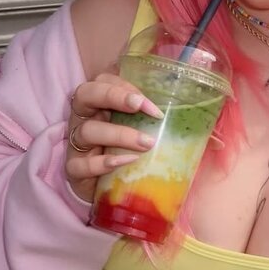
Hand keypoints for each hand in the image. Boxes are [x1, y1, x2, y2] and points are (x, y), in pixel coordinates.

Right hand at [64, 74, 163, 203]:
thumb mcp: (137, 129)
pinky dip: (104, 163)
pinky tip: (126, 162)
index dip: (125, 86)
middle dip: (113, 96)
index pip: (103, 80)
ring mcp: (76, 144)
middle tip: (139, 106)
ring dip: (119, 134)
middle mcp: (84, 118)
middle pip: (85, 94)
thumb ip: (153, 118)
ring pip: (87, 131)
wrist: (106, 189)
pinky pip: (81, 164)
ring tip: (146, 143)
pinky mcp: (73, 169)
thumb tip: (194, 112)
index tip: (152, 104)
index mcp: (99, 103)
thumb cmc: (124, 151)